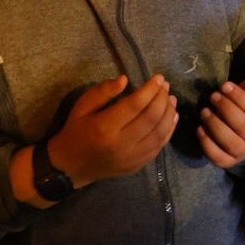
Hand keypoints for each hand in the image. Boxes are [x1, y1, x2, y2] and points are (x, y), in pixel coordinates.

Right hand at [48, 75, 178, 187]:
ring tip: (171, 98)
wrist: (72, 166)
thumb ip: (102, 91)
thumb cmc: (77, 131)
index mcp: (105, 127)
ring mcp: (132, 158)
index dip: (150, 89)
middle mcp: (121, 144)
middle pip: (151, 118)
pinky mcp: (138, 165)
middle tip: (165, 86)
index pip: (135, 104)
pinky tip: (172, 117)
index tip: (159, 77)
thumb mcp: (81, 107)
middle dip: (162, 99)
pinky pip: (159, 147)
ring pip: (159, 133)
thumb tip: (125, 79)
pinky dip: (169, 130)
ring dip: (169, 113)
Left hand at [198, 71, 244, 167]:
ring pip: (230, 142)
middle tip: (213, 96)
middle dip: (226, 109)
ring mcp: (242, 152)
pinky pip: (218, 156)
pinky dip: (207, 143)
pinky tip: (199, 129)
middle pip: (242, 126)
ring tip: (204, 111)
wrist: (239, 135)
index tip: (224, 86)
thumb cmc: (242, 109)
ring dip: (215, 125)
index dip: (239, 97)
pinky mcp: (228, 162)